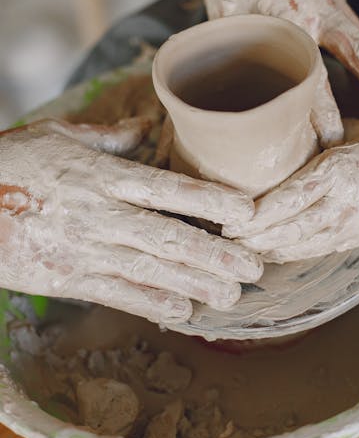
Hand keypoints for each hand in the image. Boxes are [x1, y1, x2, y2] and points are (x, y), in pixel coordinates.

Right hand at [0, 118, 261, 321]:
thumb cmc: (11, 165)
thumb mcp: (58, 137)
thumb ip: (109, 136)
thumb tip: (147, 126)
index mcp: (102, 176)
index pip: (166, 188)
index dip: (208, 201)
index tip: (246, 212)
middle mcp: (100, 214)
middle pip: (167, 236)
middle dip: (214, 254)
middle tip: (255, 267)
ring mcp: (83, 249)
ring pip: (148, 269)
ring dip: (193, 283)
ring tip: (232, 296)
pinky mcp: (65, 278)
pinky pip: (115, 293)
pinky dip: (150, 302)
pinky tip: (182, 311)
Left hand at [223, 97, 358, 261]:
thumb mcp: (352, 131)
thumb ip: (317, 138)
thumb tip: (275, 139)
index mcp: (341, 170)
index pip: (289, 199)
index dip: (257, 215)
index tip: (231, 218)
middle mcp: (347, 202)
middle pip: (291, 229)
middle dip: (254, 239)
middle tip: (223, 239)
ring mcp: (356, 224)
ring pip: (303, 246)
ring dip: (269, 250)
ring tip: (240, 250)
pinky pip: (320, 250)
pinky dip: (292, 253)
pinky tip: (272, 253)